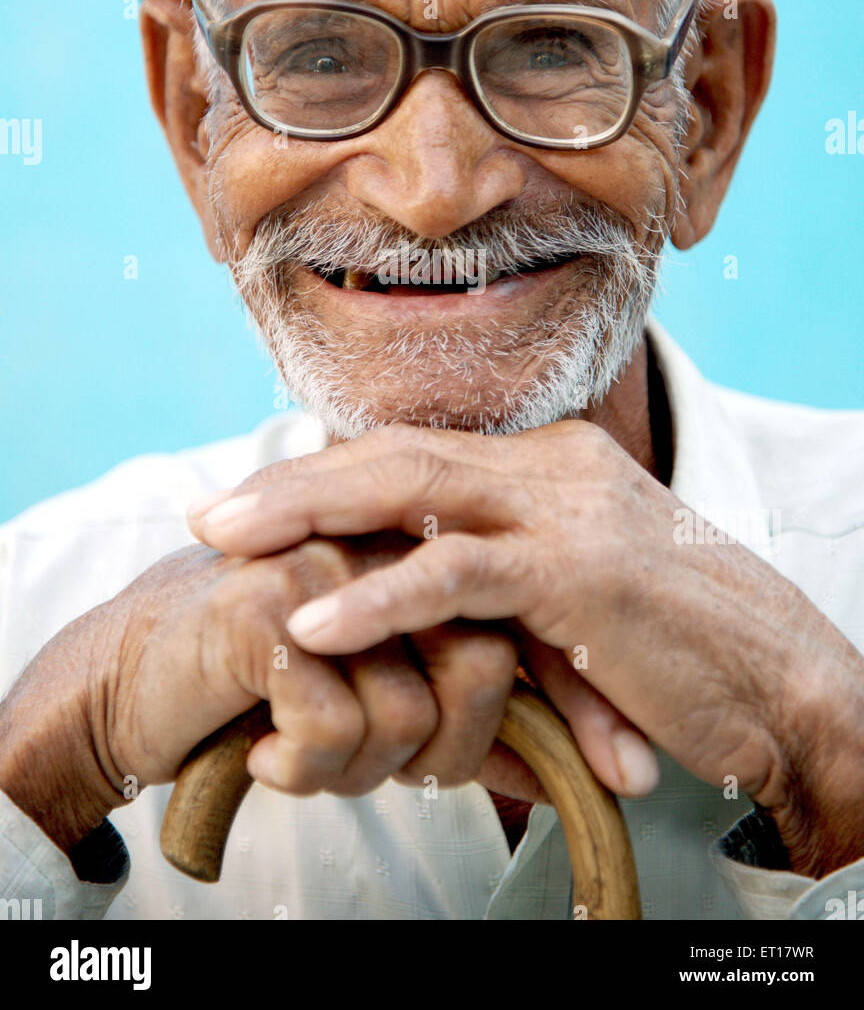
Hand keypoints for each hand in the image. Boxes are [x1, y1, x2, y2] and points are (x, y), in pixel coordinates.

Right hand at [0, 533, 530, 850]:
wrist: (130, 678)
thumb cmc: (273, 688)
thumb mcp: (391, 696)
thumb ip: (477, 713)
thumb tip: (574, 769)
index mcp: (427, 545)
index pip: (521, 631)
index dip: (547, 715)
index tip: (575, 773)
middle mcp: (385, 538)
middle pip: (482, 670)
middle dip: (445, 758)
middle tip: (378, 774)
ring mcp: (326, 563)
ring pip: (411, 715)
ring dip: (360, 774)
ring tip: (310, 758)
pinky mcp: (264, 602)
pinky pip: (334, 726)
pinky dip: (303, 770)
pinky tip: (267, 757)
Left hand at [191, 421, 863, 877]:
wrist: (777, 679)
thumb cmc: (671, 648)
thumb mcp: (571, 594)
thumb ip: (498, 579)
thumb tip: (413, 603)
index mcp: (548, 466)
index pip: (415, 451)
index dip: (327, 475)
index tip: (255, 505)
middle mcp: (553, 469)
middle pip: (398, 453)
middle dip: (295, 482)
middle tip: (212, 515)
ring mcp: (568, 511)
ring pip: (416, 488)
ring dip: (312, 516)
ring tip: (232, 547)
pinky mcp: (580, 572)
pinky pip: (459, 575)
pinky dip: (380, 597)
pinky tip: (317, 625)